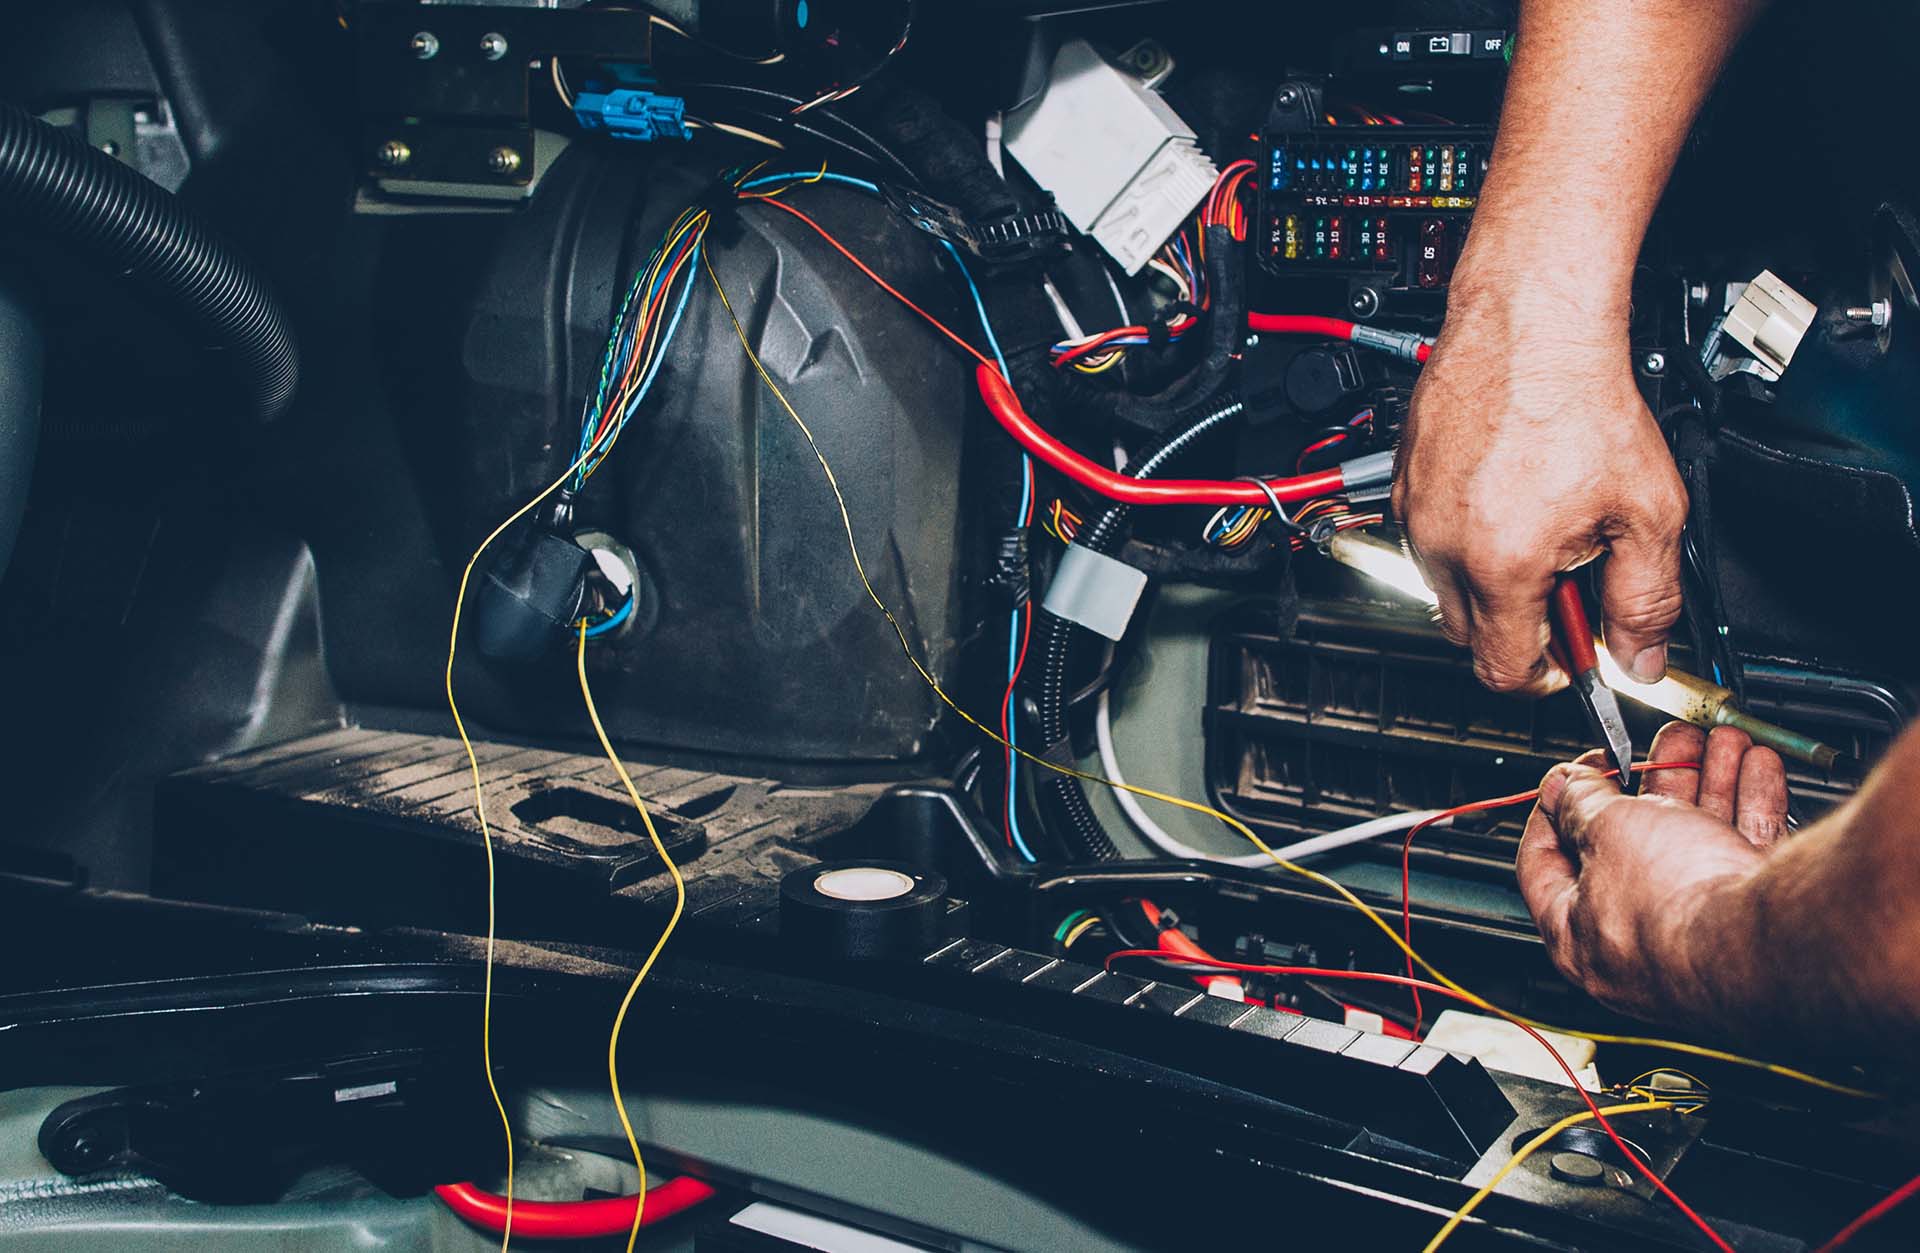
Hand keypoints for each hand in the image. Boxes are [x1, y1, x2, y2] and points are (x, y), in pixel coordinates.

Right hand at [1391, 283, 1687, 691]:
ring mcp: (1417, 514)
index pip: (1503, 668)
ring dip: (1489, 579)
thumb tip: (1641, 657)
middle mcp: (1443, 546)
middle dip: (1518, 624)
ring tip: (1539, 524)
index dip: (1545, 674)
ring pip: (1445, 586)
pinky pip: (1428, 539)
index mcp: (1501, 565)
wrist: (1531, 326)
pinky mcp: (1405, 484)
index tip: (1569, 657)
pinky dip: (1465, 536)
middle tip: (1567, 580)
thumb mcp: (1649, 510)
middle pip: (1469, 634)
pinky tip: (1507, 495)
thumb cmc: (1581, 399)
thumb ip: (1647, 599)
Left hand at [1517, 722, 1786, 1023]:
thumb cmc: (1674, 903)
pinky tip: (1757, 766)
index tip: (1569, 778)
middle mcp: (1638, 943)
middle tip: (1663, 746)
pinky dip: (1752, 803)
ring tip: (1720, 742)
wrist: (1772, 940)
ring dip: (1710, 780)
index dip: (1554, 810)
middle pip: (1634, 845)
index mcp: (1578, 935)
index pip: (1546, 865)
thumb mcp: (1605, 830)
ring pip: (1697, 841)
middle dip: (1656, 783)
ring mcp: (1700, 935)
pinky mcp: (1755, 923)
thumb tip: (1565, 788)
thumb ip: (1580, 803)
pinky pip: (1745, 852)